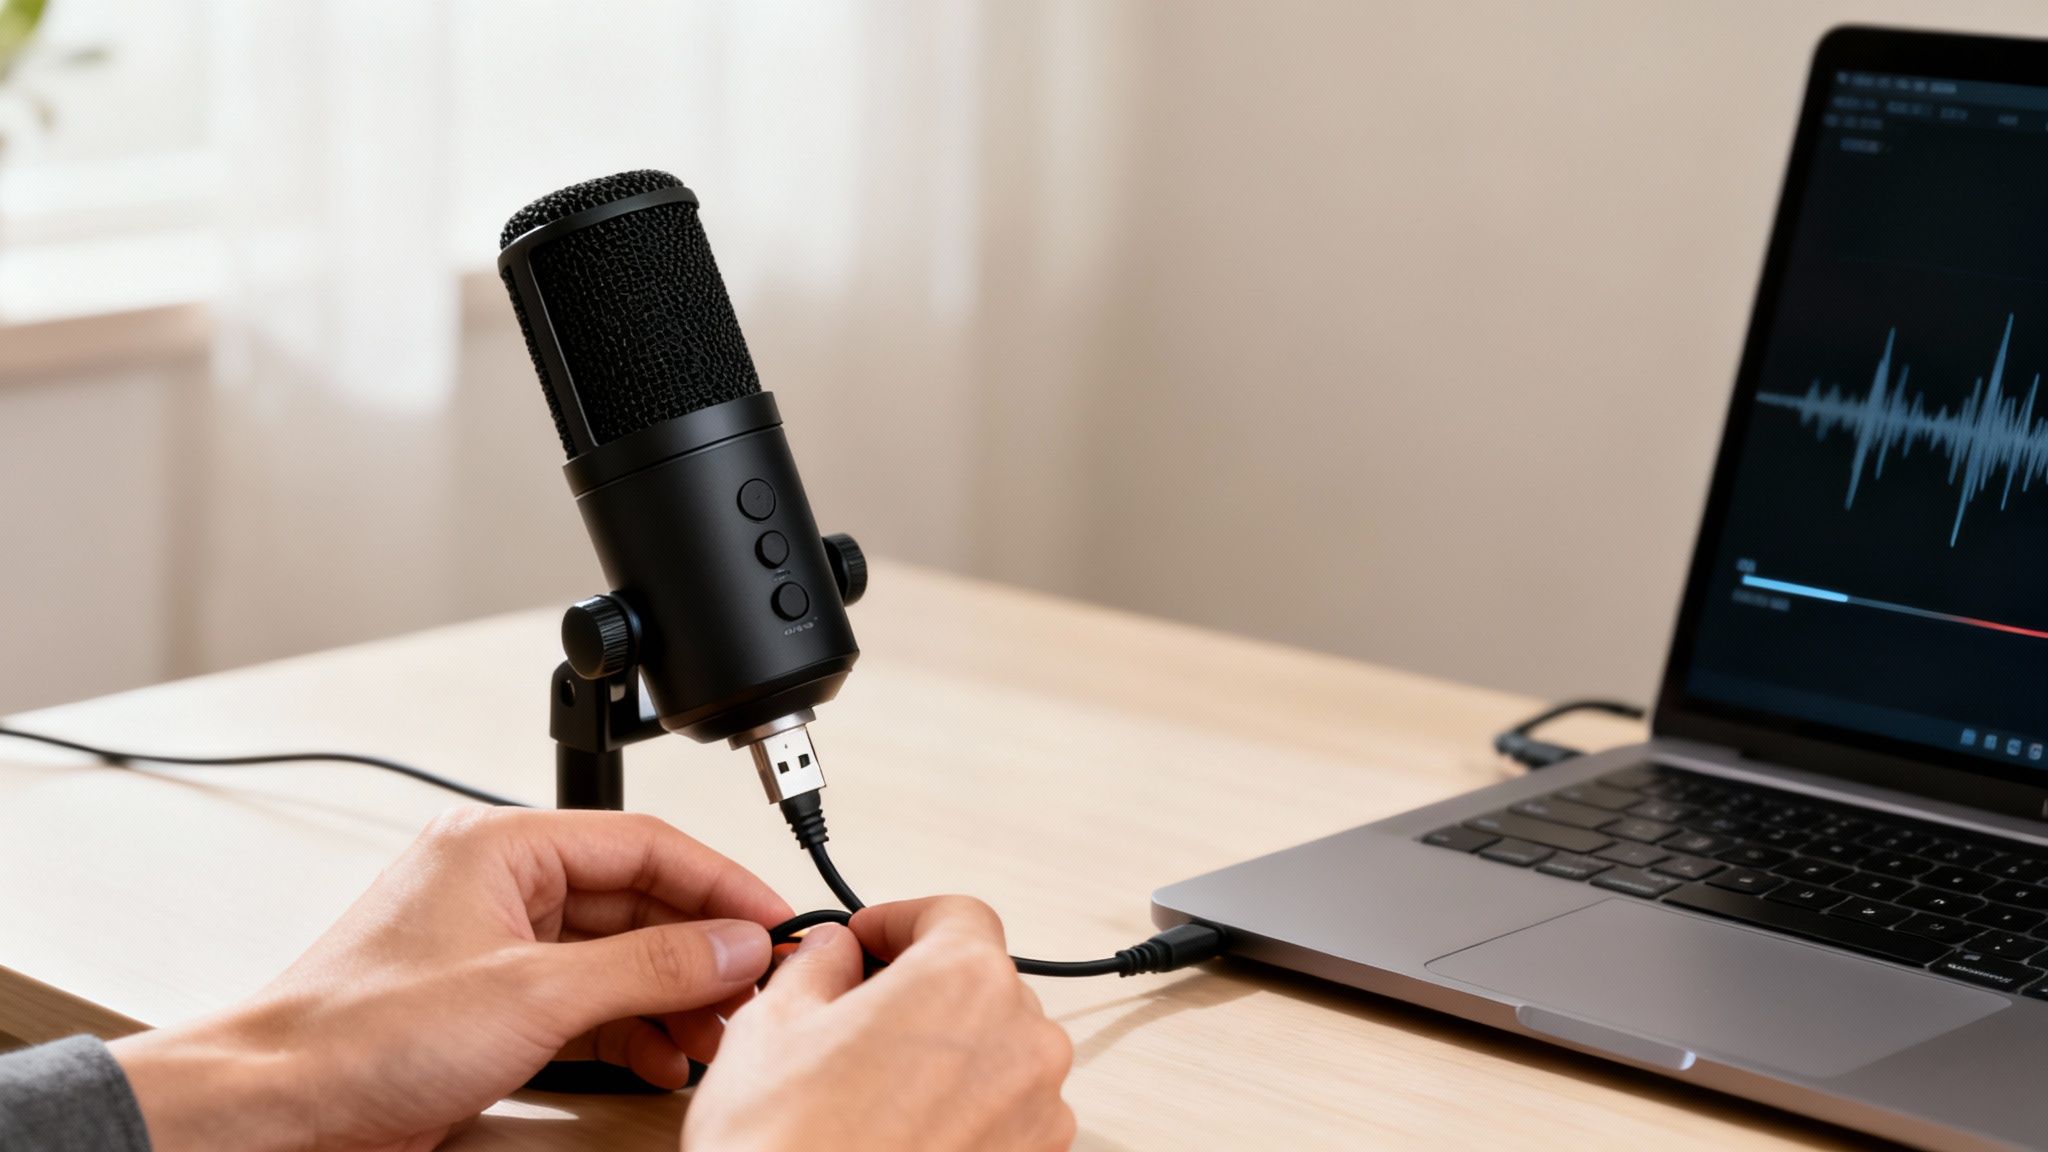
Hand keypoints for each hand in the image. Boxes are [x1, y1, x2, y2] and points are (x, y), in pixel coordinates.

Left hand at [110, 806, 792, 1151]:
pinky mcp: (489, 1003)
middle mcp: (500, 885)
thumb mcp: (535, 995)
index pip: (644, 844)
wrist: (275, 1107)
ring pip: (615, 956)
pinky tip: (663, 1055)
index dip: (720, 883)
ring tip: (716, 1033)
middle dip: (701, 950)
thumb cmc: (359, 1033)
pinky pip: (585, 1000)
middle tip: (755, 988)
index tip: (772, 921)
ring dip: (671, 996)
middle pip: (635, 901)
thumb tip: (733, 944)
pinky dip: (630, 1027)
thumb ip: (651, 965)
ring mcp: (495, 946)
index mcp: (502, 845)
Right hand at [685, 896, 1075, 1151]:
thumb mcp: (774, 1022)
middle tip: (855, 1014)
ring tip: (872, 1086)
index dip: (903, 920)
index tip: (869, 940)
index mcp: (965, 979)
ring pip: (996, 1053)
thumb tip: (835, 952)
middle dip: (920, 990)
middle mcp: (1023, 1039)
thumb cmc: (787, 1144)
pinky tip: (901, 1130)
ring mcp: (1039, 1112)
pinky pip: (1007, 1115)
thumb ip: (819, 964)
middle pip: (979, 984)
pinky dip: (964, 1111)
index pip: (956, 915)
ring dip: (945, 1054)